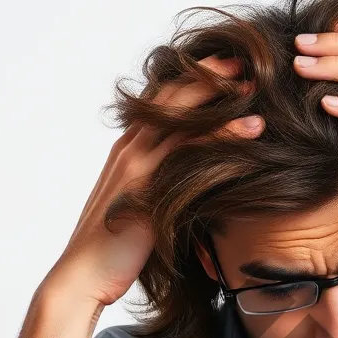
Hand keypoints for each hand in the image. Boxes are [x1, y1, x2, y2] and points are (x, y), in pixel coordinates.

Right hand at [46, 54, 264, 308]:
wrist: (83, 277)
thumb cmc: (113, 252)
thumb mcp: (139, 210)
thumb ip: (159, 189)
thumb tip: (190, 189)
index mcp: (127, 151)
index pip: (160, 103)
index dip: (192, 82)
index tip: (224, 69)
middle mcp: (130, 149)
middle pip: (171, 96)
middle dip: (208, 74)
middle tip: (244, 60)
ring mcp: (137, 165)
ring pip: (182, 114)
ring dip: (220, 95)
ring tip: (254, 83)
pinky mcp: (149, 186)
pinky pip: (191, 148)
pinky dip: (224, 133)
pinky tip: (252, 127)